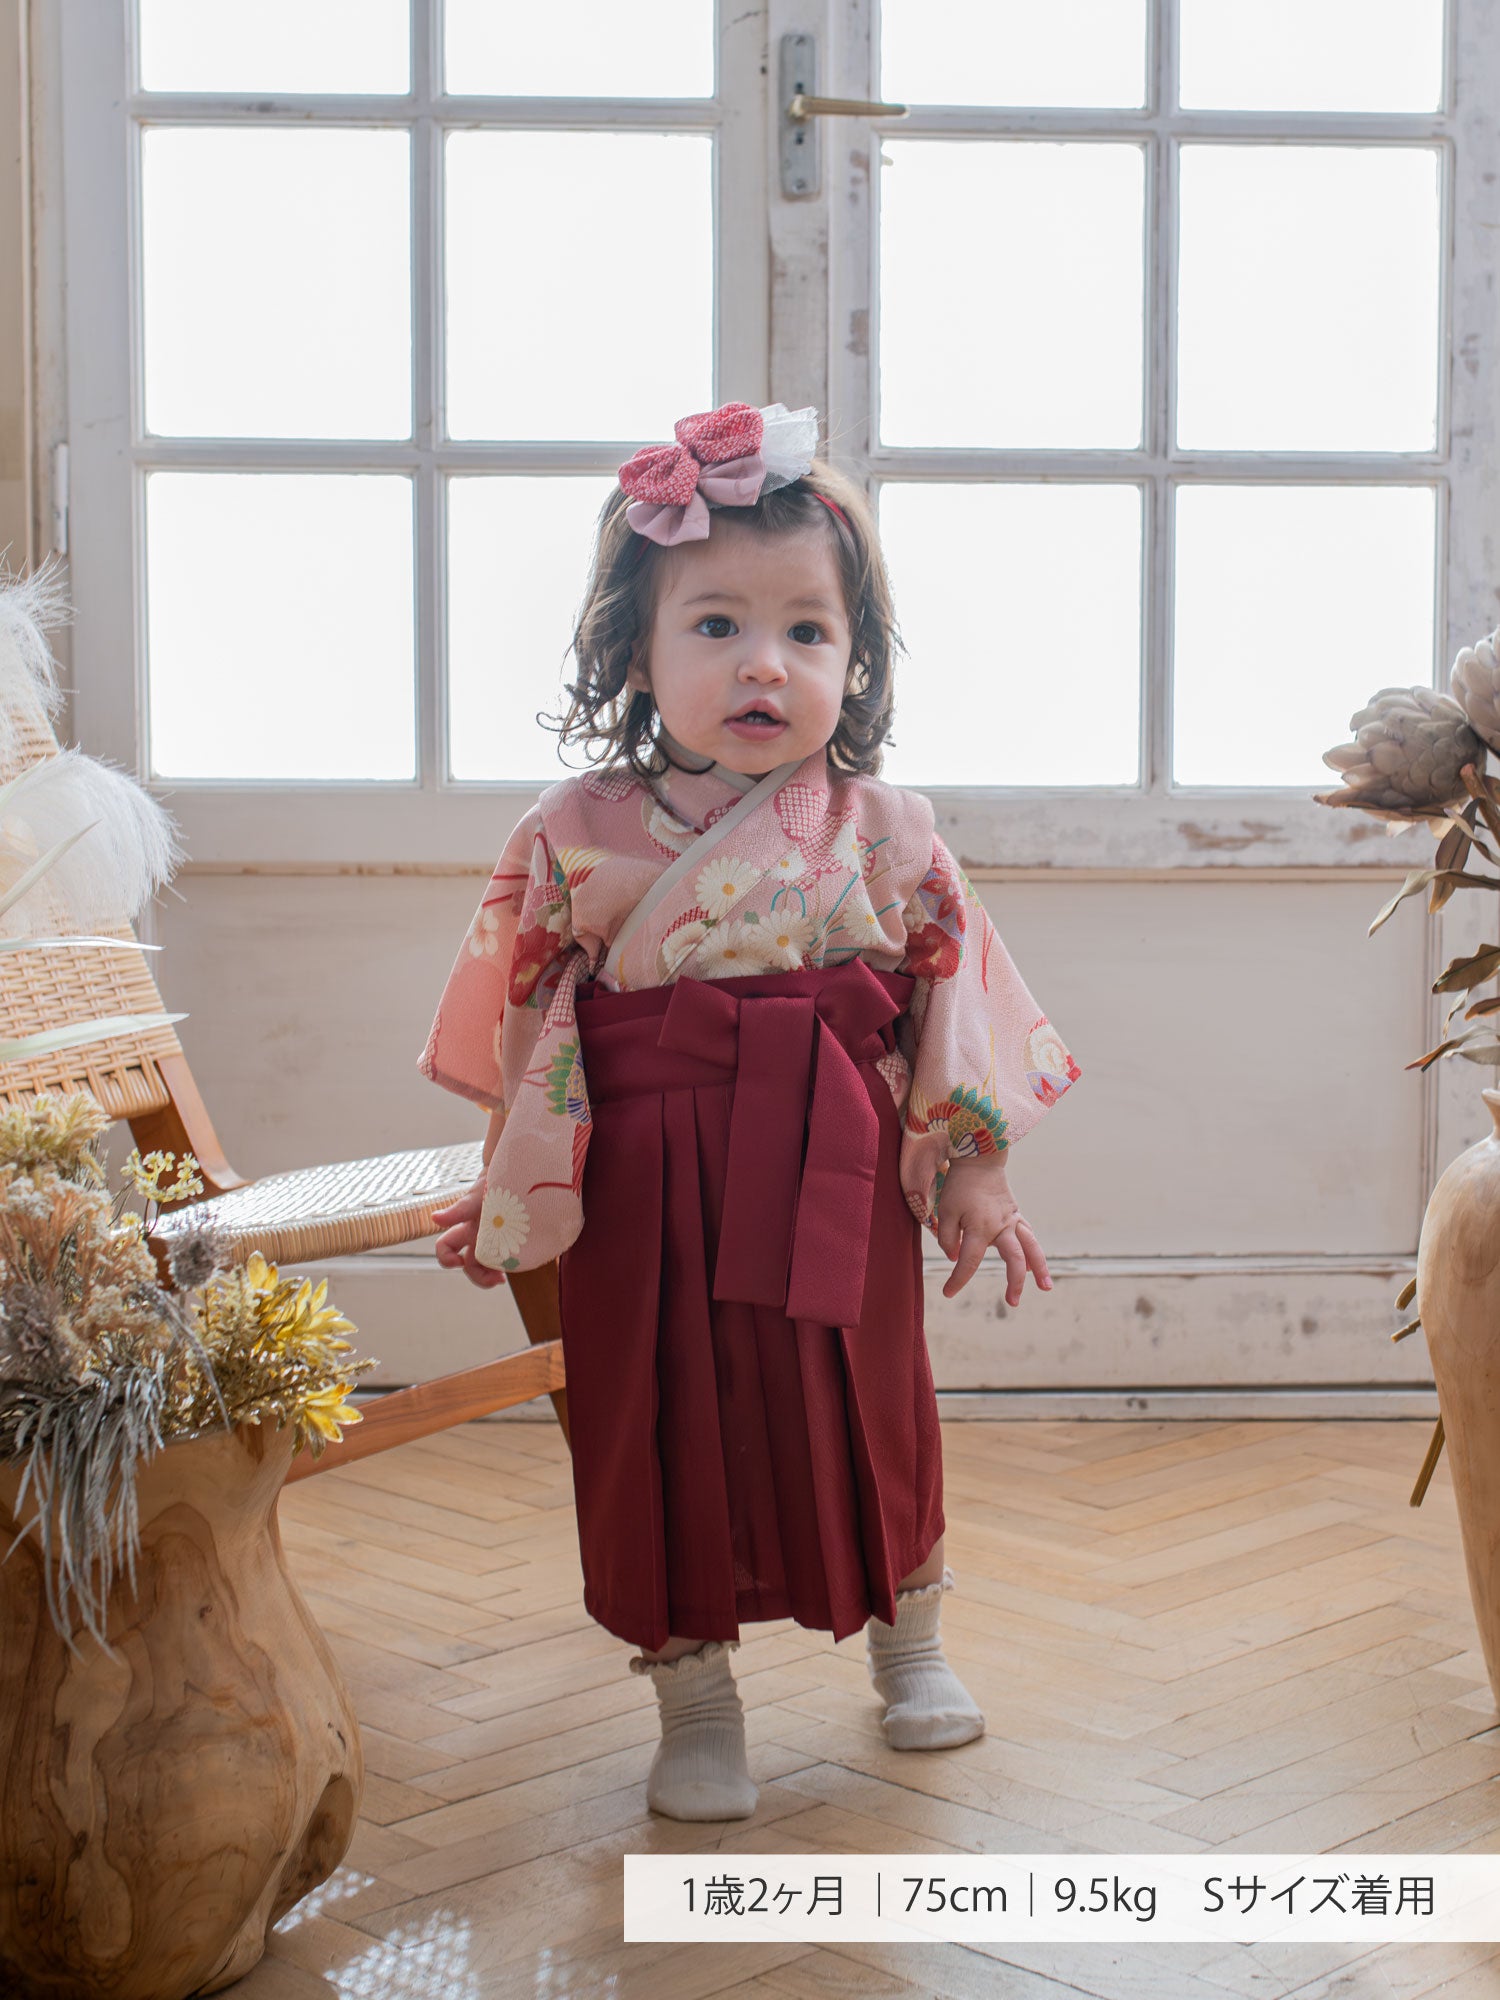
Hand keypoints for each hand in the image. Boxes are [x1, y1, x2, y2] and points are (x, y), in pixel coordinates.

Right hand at [431, 1178, 508, 1289]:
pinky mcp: (515, 1240)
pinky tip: (520, 1264)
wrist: (518, 1172)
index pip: (447, 1247)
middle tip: (496, 1279)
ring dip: (495, 1275)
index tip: (458, 1262)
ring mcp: (498, 1239)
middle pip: (470, 1266)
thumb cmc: (493, 1180)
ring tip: (505, 1278)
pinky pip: (511, 1259)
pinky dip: (513, 1266)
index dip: (446, 1259)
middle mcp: (479, 1236)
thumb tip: (434, 1218)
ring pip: (490, 1267)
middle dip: (479, 1277)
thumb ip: (458, 1209)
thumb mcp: (477, 1196)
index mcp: (466, 1227)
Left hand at [904, 1146, 1051, 1304]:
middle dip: (1015, 1282)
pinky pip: (1028, 1235)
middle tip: (1012, 1302)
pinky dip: (1033, 1251)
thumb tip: (955, 1257)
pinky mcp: (1016, 1215)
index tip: (948, 1292)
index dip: (958, 1280)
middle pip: (1014, 1259)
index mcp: (980, 1228)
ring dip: (1040, 1268)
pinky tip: (1035, 1265)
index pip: (969, 1262)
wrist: (979, 1160)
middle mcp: (1001, 1227)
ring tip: (1046, 1287)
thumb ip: (948, 1237)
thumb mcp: (945, 1210)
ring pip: (1031, 1248)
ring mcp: (1012, 1221)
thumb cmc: (959, 1186)